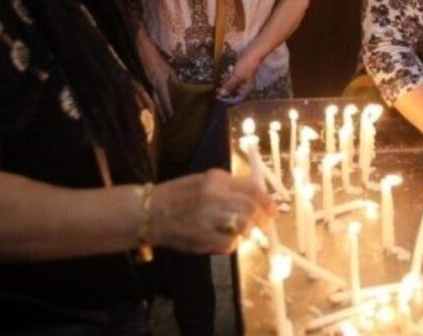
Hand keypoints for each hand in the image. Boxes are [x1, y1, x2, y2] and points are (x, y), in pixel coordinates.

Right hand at [138, 36, 174, 120]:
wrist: (139, 47)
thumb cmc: (155, 56)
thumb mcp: (167, 67)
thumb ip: (172, 78)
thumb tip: (178, 86)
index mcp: (159, 81)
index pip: (164, 98)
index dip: (167, 107)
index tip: (170, 116)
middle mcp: (151, 84)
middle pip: (157, 101)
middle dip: (161, 111)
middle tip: (165, 122)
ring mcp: (144, 83)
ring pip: (150, 98)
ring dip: (155, 107)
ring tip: (159, 117)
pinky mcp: (139, 81)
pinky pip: (145, 93)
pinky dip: (148, 100)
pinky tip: (150, 106)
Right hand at [149, 169, 274, 253]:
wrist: (148, 212)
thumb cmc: (177, 196)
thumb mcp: (203, 181)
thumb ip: (228, 187)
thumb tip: (257, 197)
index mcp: (216, 179)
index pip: (252, 189)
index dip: (268, 201)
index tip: (274, 210)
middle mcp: (214, 195)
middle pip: (251, 208)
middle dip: (263, 219)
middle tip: (267, 226)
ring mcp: (208, 217)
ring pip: (243, 225)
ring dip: (247, 231)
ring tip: (243, 232)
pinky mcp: (202, 237)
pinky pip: (229, 243)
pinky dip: (231, 244)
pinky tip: (223, 240)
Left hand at [219, 56, 259, 100]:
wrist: (252, 52)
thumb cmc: (246, 66)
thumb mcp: (236, 76)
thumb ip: (229, 86)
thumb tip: (222, 95)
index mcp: (247, 90)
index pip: (237, 100)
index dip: (227, 100)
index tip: (219, 97)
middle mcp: (245, 87)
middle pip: (234, 94)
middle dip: (225, 92)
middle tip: (216, 91)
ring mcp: (242, 81)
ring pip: (232, 87)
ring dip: (226, 85)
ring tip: (219, 84)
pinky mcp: (240, 75)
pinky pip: (233, 80)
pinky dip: (228, 79)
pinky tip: (224, 76)